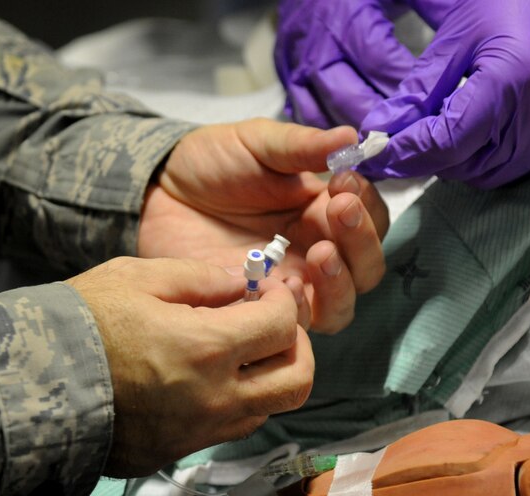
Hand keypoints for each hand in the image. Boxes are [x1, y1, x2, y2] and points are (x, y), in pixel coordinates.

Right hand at [67, 256, 312, 476]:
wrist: (30, 387)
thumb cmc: (81, 325)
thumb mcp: (138, 279)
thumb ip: (202, 277)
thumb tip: (242, 283)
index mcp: (206, 349)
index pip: (281, 326)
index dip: (283, 302)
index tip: (268, 291)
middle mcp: (215, 398)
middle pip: (297, 380)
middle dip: (298, 346)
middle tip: (276, 325)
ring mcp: (200, 431)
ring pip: (271, 407)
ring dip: (273, 375)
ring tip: (247, 350)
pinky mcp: (181, 450)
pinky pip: (235, 427)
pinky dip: (243, 400)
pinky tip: (217, 376)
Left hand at [138, 118, 388, 333]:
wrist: (158, 192)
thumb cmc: (213, 163)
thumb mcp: (258, 144)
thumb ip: (302, 146)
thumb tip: (351, 137)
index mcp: (323, 212)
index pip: (371, 220)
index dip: (368, 205)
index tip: (344, 180)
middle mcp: (318, 252)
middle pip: (366, 267)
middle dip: (361, 241)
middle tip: (338, 209)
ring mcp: (293, 285)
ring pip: (342, 304)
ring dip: (341, 281)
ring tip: (320, 253)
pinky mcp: (262, 310)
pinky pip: (298, 323)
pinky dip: (301, 308)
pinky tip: (286, 282)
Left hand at [275, 0, 529, 187]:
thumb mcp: (462, 32)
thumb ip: (421, 88)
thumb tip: (381, 128)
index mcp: (513, 81)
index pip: (446, 140)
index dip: (405, 152)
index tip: (372, 154)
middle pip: (465, 164)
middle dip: (425, 159)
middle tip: (396, 145)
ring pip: (488, 174)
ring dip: (453, 163)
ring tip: (431, 138)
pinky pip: (514, 168)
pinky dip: (482, 161)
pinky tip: (468, 139)